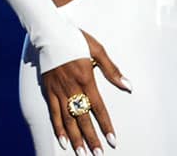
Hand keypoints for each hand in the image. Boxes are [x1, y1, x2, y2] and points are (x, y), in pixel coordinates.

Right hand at [42, 30, 131, 153]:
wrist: (49, 32)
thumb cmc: (75, 39)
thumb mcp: (98, 50)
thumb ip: (112, 70)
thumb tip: (127, 85)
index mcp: (86, 79)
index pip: (98, 108)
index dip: (105, 125)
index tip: (112, 140)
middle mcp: (72, 88)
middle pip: (83, 119)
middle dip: (91, 138)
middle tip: (98, 154)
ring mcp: (59, 91)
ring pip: (68, 120)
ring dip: (76, 138)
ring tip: (82, 153)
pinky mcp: (48, 91)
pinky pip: (54, 113)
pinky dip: (58, 128)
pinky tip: (63, 141)